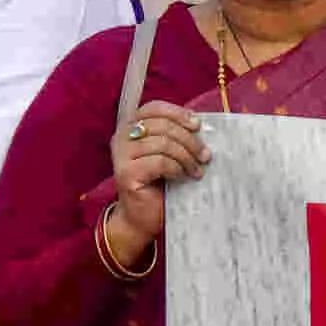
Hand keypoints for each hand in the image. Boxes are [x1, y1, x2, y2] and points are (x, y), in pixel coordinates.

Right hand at [110, 98, 209, 252]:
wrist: (143, 216)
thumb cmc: (160, 184)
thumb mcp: (169, 154)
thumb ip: (175, 136)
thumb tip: (200, 125)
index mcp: (131, 128)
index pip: (153, 108)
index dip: (177, 113)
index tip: (197, 126)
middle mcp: (121, 138)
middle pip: (162, 126)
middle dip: (189, 140)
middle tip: (205, 156)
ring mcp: (121, 156)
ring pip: (163, 144)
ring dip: (186, 157)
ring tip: (197, 171)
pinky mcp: (126, 173)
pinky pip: (159, 162)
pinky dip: (176, 168)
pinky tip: (182, 177)